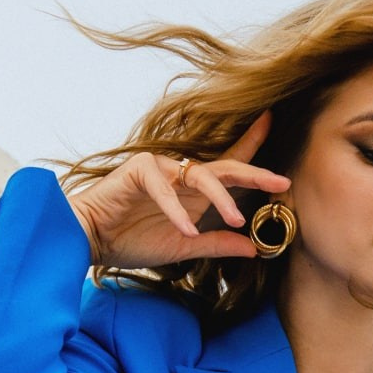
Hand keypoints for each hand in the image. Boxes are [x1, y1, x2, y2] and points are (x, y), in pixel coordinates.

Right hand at [67, 111, 290, 267]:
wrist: (90, 241)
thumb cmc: (131, 240)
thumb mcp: (184, 248)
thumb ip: (216, 244)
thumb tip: (253, 248)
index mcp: (193, 190)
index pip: (229, 168)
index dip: (252, 145)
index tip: (274, 124)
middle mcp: (181, 174)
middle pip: (226, 167)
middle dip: (255, 173)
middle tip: (281, 181)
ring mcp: (161, 168)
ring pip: (200, 176)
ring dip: (221, 199)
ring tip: (238, 219)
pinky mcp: (139, 170)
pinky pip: (165, 189)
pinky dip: (177, 211)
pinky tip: (187, 230)